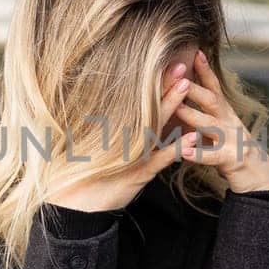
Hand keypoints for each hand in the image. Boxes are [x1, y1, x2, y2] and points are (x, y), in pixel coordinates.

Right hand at [46, 67, 194, 211]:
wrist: (75, 203)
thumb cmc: (84, 177)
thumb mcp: (95, 149)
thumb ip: (107, 131)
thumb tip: (115, 114)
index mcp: (116, 130)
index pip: (139, 102)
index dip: (155, 83)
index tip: (168, 65)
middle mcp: (124, 137)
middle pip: (148, 106)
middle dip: (165, 85)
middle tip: (181, 66)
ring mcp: (131, 153)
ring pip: (155, 124)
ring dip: (171, 105)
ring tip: (186, 87)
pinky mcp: (138, 172)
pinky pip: (160, 158)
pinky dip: (176, 147)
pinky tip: (192, 136)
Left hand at [174, 50, 268, 193]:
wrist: (261, 181)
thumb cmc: (236, 155)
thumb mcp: (223, 131)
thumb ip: (208, 117)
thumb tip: (187, 101)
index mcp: (227, 115)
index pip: (215, 88)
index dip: (205, 70)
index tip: (194, 52)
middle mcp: (231, 123)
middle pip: (212, 100)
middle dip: (193, 86)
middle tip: (175, 74)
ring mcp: (233, 141)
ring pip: (211, 125)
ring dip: (192, 114)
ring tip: (176, 106)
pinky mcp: (232, 160)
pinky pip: (213, 156)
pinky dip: (197, 153)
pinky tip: (183, 151)